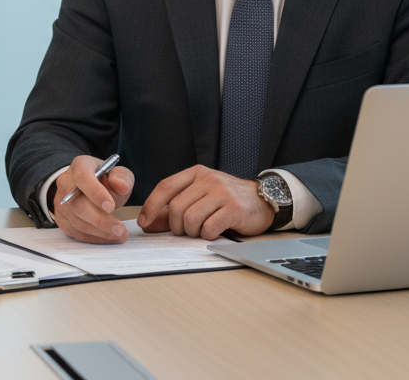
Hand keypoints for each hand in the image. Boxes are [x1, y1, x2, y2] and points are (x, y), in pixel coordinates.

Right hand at [52, 155, 134, 243]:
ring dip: (100, 232)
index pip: (83, 178)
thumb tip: (122, 187)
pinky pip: (76, 233)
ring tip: (120, 235)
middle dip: (100, 220)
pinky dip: (94, 238)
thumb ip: (122, 178)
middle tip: (120, 229)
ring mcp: (61, 203)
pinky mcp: (61, 219)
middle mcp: (65, 183)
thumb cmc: (103, 178)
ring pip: (77, 222)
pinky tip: (109, 238)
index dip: (95, 193)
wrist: (83, 185)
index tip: (110, 207)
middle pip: (78, 205)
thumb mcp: (116, 172)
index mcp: (80, 166)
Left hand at [137, 166, 273, 238]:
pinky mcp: (234, 209)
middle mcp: (208, 179)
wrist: (263, 200)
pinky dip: (207, 235)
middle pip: (176, 207)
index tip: (144, 222)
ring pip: (190, 219)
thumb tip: (148, 224)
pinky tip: (214, 231)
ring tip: (202, 230)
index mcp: (196, 173)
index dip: (151, 206)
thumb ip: (173, 210)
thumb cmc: (228, 200)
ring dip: (192, 232)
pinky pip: (209, 228)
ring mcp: (222, 193)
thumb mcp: (199, 198)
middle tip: (185, 231)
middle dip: (176, 226)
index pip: (165, 187)